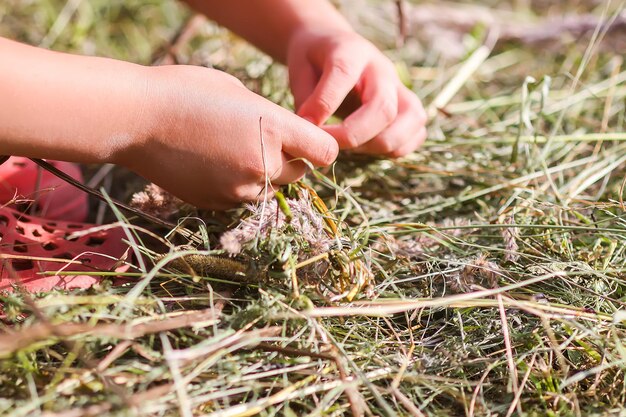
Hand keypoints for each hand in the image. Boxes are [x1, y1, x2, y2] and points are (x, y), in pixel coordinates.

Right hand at [121, 65, 337, 209]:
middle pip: (299, 173)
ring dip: (264, 174)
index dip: (321, 145)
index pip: (325, 152)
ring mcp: (240, 189)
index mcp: (274, 128)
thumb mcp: (240, 93)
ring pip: (272, 189)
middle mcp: (263, 164)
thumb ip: (273, 119)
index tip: (309, 140)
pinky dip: (239, 185)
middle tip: (262, 140)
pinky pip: (245, 198)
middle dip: (290, 159)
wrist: (136, 118)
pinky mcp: (219, 203)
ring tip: (232, 150)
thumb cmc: (187, 92)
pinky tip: (214, 164)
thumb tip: (288, 138)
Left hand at [287, 29, 426, 156]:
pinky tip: (369, 148)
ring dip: (380, 144)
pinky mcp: (409, 107)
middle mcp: (383, 69)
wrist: (333, 47)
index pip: (344, 74)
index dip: (324, 104)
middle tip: (327, 145)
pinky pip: (417, 133)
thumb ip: (307, 100)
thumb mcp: (299, 70)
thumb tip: (312, 132)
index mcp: (352, 51)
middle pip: (384, 107)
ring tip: (351, 149)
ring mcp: (400, 88)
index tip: (306, 124)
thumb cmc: (313, 61)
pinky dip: (397, 148)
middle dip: (354, 135)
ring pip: (411, 120)